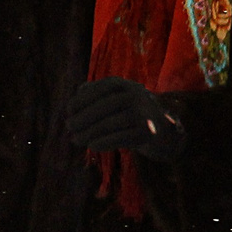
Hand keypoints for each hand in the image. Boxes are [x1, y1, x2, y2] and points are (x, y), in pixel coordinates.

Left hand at [67, 78, 185, 158]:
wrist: (163, 131)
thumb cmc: (130, 113)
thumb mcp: (115, 98)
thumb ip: (96, 93)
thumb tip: (76, 97)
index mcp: (124, 85)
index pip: (98, 90)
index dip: (80, 100)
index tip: (68, 111)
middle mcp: (135, 96)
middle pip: (102, 107)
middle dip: (82, 118)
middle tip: (69, 127)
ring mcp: (143, 114)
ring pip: (109, 123)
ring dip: (88, 133)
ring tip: (76, 139)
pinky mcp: (147, 132)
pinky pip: (119, 138)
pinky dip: (103, 142)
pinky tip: (92, 145)